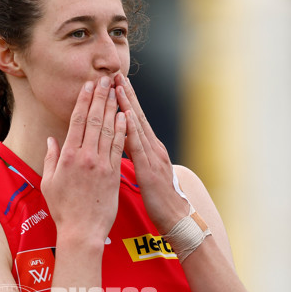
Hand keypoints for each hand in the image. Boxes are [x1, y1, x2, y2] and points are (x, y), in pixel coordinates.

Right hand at [41, 77, 125, 242]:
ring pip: (108, 129)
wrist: (82, 231)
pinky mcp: (113, 173)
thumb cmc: (64, 210)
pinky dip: (122, 129)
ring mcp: (100, 164)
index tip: (88, 86)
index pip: (77, 121)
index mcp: (67, 157)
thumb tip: (51, 140)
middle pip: (94, 120)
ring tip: (116, 91)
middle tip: (105, 80)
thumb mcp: (49, 183)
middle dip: (100, 97)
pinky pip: (118, 146)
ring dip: (113, 107)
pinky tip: (125, 115)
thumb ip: (51, 159)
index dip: (83, 101)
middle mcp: (84, 157)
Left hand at [115, 73, 187, 232]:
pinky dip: (131, 129)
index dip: (126, 101)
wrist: (175, 218)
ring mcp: (153, 157)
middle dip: (126, 94)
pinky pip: (138, 146)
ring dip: (127, 104)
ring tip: (117, 85)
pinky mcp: (149, 169)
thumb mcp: (147, 174)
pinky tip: (124, 116)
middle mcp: (153, 148)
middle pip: (137, 116)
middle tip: (115, 73)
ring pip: (137, 126)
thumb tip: (124, 147)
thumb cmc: (159, 200)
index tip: (115, 82)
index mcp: (150, 149)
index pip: (135, 120)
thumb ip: (137, 159)